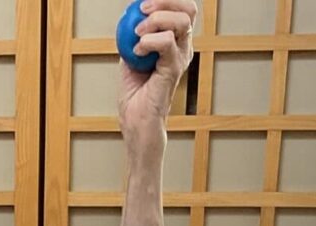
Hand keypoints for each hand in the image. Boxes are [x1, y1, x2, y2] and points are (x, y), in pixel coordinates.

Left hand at [120, 0, 197, 165]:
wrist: (136, 123)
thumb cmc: (136, 96)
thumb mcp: (130, 60)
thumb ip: (133, 40)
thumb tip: (127, 19)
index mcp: (176, 43)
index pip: (184, 10)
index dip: (169, 0)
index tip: (143, 3)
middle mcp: (184, 48)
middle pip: (188, 10)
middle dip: (164, 2)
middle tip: (141, 10)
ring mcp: (181, 59)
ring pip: (180, 23)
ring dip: (154, 22)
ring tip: (137, 35)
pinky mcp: (173, 71)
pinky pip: (165, 44)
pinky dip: (147, 41)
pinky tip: (137, 51)